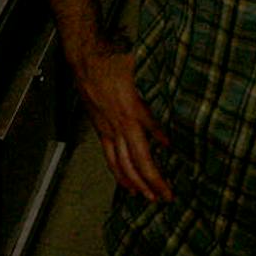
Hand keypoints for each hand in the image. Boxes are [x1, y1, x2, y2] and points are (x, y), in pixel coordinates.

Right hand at [74, 48, 172, 200]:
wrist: (86, 58)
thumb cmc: (114, 63)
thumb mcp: (141, 81)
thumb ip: (152, 111)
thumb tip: (166, 138)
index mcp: (131, 115)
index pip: (147, 153)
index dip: (157, 173)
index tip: (169, 185)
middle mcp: (119, 126)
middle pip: (135, 163)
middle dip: (150, 183)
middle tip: (164, 197)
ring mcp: (107, 128)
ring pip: (120, 163)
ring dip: (134, 182)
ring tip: (146, 196)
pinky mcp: (100, 127)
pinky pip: (108, 155)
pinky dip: (117, 171)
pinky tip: (124, 180)